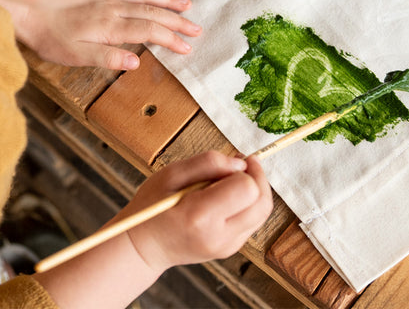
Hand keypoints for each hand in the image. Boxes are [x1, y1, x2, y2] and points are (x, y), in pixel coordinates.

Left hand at [7, 0, 201, 69]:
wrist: (27, 6)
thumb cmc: (48, 35)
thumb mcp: (74, 55)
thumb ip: (106, 58)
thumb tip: (136, 63)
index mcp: (110, 26)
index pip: (148, 32)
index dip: (170, 39)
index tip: (188, 47)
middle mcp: (113, 7)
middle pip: (152, 13)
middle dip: (177, 21)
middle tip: (197, 29)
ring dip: (167, 1)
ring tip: (187, 6)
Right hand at [124, 152, 272, 272]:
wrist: (146, 246)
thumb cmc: (153, 205)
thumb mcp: (171, 173)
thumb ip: (207, 163)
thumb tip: (240, 163)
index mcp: (200, 215)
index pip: (247, 189)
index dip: (245, 169)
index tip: (235, 159)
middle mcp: (219, 236)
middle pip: (262, 204)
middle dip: (257, 178)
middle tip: (241, 164)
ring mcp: (227, 247)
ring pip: (261, 213)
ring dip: (254, 191)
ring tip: (232, 179)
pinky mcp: (230, 249)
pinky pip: (252, 222)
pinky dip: (247, 204)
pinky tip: (227, 196)